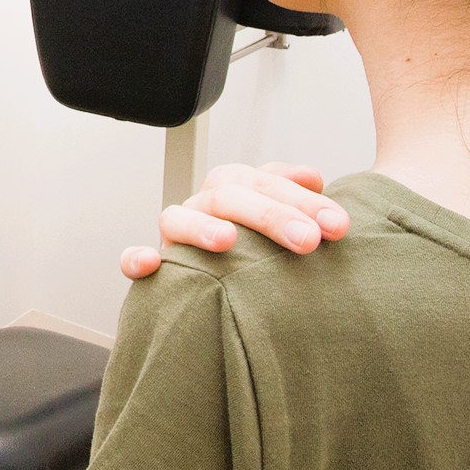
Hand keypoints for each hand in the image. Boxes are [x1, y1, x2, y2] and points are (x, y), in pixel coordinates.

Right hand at [120, 161, 350, 278]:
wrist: (227, 291)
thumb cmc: (263, 252)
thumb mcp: (286, 222)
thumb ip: (296, 198)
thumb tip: (314, 179)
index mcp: (237, 189)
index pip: (266, 180)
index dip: (302, 199)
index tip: (338, 226)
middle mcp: (205, 206)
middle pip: (229, 195)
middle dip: (270, 215)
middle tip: (308, 240)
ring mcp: (176, 234)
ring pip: (178, 217)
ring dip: (202, 226)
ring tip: (228, 241)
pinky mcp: (156, 266)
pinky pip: (132, 259)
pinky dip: (136, 258)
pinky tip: (150, 264)